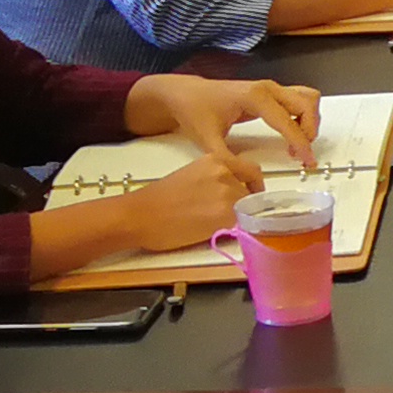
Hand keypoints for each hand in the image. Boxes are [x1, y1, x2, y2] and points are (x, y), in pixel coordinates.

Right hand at [117, 150, 259, 249]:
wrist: (139, 215)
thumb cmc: (158, 200)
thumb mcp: (193, 176)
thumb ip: (217, 180)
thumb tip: (232, 194)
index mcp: (216, 160)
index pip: (251, 171)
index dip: (253, 186)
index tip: (250, 197)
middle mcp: (226, 172)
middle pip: (251, 193)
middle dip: (243, 205)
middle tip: (226, 217)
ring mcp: (227, 193)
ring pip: (248, 210)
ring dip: (237, 218)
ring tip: (213, 225)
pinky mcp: (225, 216)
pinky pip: (242, 225)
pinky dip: (235, 230)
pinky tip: (215, 232)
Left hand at [136, 73, 320, 169]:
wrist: (184, 94)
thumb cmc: (194, 111)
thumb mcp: (207, 139)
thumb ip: (228, 160)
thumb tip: (247, 176)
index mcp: (254, 97)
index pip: (288, 121)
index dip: (300, 142)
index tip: (307, 160)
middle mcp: (267, 88)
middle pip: (306, 103)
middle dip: (310, 130)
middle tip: (301, 153)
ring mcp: (270, 87)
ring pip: (307, 98)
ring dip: (309, 121)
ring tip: (297, 143)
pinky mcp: (269, 92)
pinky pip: (299, 99)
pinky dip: (303, 115)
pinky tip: (291, 133)